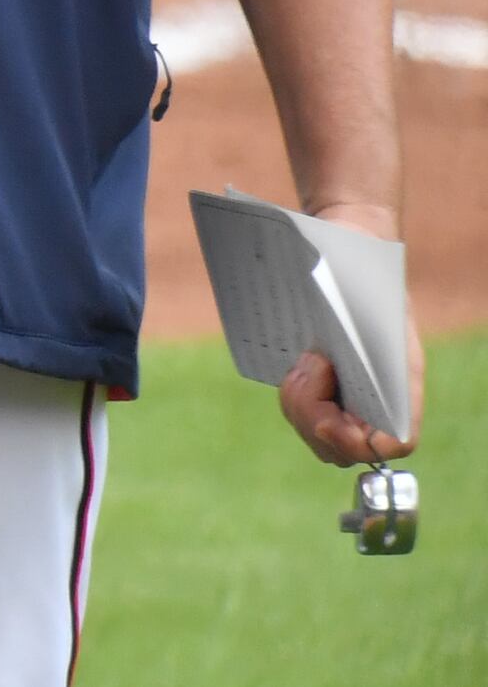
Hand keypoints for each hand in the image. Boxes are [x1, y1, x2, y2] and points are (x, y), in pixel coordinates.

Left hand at [277, 201, 422, 467]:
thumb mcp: (359, 289)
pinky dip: (295, 392)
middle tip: (312, 365)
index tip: (329, 420)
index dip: (359, 443)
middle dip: (314, 414)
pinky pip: (304, 413)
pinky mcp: (322, 388)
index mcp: (401, 383)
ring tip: (308, 357)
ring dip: (301, 399)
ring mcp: (350, 397)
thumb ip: (347, 323)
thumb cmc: (360, 266)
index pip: (394, 442)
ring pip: (318, 432)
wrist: (345, 248)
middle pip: (343, 448)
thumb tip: (319, 356)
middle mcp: (379, 399)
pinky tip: (297, 362)